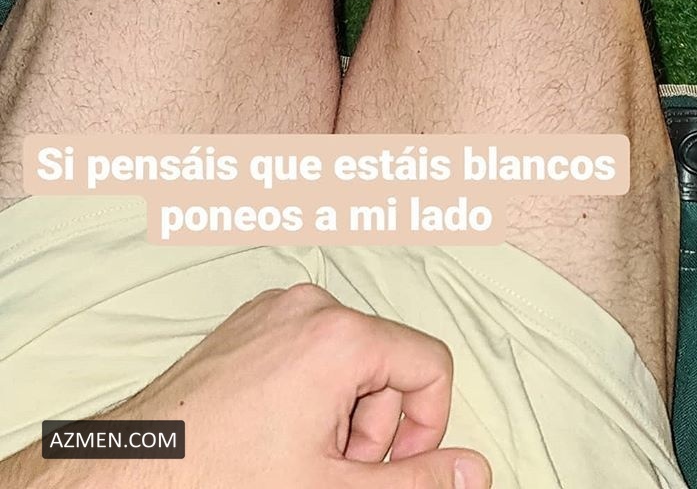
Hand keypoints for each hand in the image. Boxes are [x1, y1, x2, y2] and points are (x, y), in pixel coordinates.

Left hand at [106, 282, 491, 487]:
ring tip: (298, 458)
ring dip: (339, 416)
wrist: (140, 472)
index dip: (426, 427)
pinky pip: (307, 350)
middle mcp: (309, 305)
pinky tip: (275, 436)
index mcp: (340, 334)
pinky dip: (307, 395)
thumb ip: (417, 481)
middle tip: (333, 473)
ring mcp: (273, 309)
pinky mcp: (247, 323)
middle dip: (372, 428)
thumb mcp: (338, 487)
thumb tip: (477, 471)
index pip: (430, 364)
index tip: (393, 469)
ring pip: (347, 360)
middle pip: (386, 362)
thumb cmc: (226, 475)